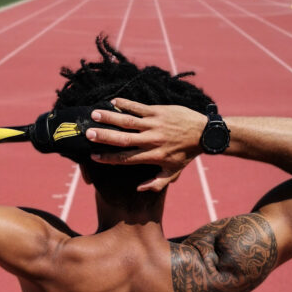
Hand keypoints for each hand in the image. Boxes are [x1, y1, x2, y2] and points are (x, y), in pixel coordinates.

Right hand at [85, 98, 206, 190]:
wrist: (204, 133)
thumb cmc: (186, 154)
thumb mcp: (173, 173)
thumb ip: (156, 183)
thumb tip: (138, 189)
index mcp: (153, 156)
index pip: (126, 158)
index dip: (109, 158)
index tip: (93, 157)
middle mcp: (151, 140)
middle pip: (124, 139)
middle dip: (105, 136)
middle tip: (88, 134)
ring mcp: (154, 124)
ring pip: (129, 121)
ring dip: (111, 117)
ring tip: (94, 114)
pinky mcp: (159, 111)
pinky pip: (139, 107)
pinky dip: (126, 104)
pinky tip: (113, 102)